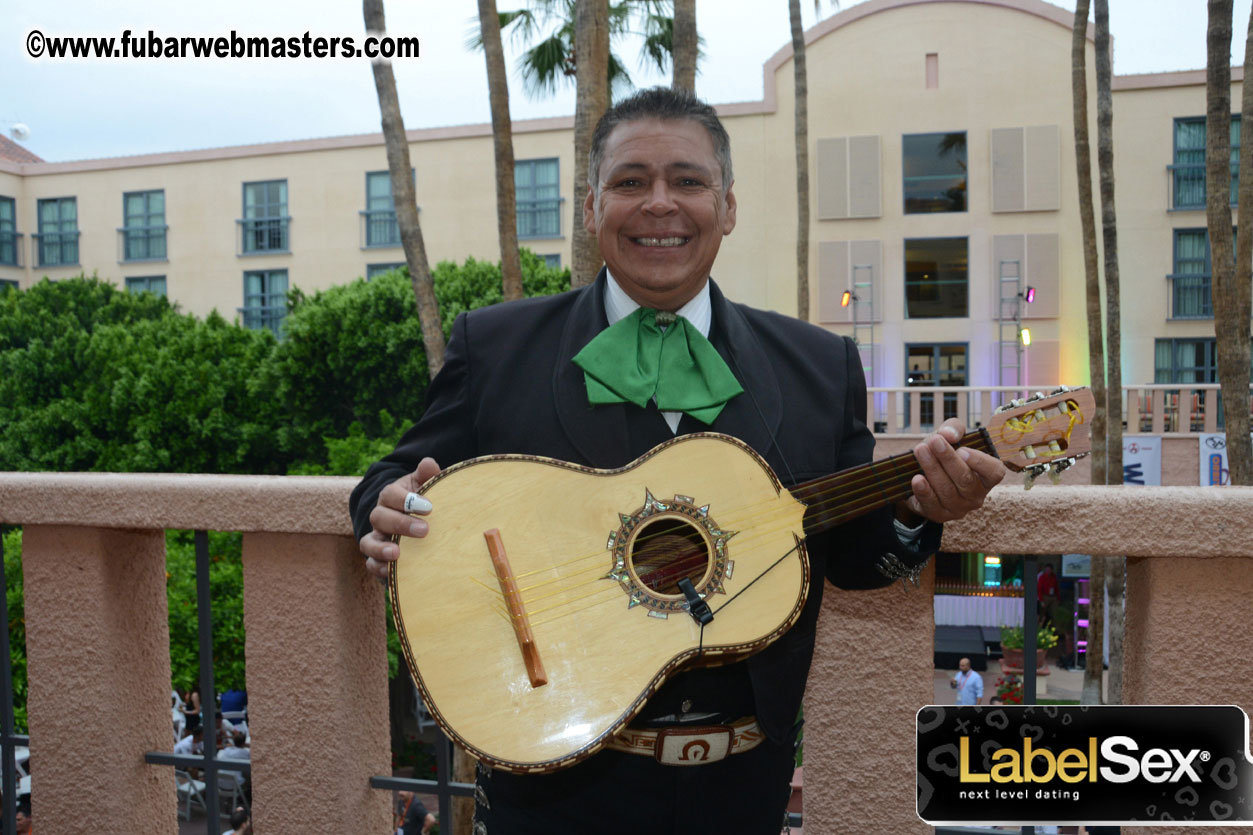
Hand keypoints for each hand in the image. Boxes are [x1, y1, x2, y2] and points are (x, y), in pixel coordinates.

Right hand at [359, 457, 441, 579]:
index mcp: (392, 497)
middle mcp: (380, 517)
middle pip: (379, 517)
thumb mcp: (427, 487)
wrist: (421, 524)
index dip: (406, 499)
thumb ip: (428, 476)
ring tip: (397, 554)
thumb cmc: (424, 502)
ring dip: (380, 548)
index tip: (429, 507)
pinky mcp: (379, 559)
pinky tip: (392, 572)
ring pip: (368, 542)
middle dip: (400, 524)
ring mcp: (377, 538)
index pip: (390, 494)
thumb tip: (428, 463)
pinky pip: (371, 564)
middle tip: (425, 530)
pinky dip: (379, 568)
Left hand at [895, 419, 1004, 524]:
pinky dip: (924, 491)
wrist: (917, 476)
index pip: (994, 472)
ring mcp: (958, 508)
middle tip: (934, 441)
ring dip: (932, 469)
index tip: (962, 449)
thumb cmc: (941, 455)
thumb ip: (953, 429)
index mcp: (986, 476)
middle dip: (948, 459)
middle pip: (965, 479)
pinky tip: (917, 479)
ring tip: (920, 450)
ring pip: (947, 490)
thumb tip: (948, 434)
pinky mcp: (939, 515)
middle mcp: (976, 495)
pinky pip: (932, 504)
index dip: (980, 462)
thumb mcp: (949, 437)